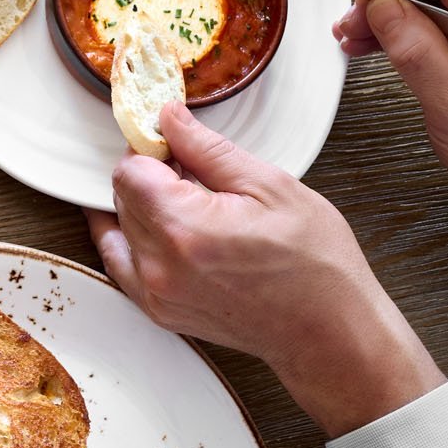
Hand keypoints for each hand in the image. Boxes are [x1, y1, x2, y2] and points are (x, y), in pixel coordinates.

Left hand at [87, 104, 442, 436]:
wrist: (329, 330)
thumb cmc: (314, 262)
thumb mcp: (269, 186)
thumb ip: (206, 149)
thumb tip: (168, 116)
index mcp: (184, 227)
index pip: (128, 171)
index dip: (150, 151)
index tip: (175, 147)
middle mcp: (159, 264)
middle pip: (121, 198)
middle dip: (150, 177)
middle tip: (193, 174)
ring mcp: (154, 293)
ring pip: (119, 227)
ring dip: (144, 207)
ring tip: (192, 206)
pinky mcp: (157, 310)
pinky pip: (121, 262)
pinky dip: (133, 239)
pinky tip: (164, 228)